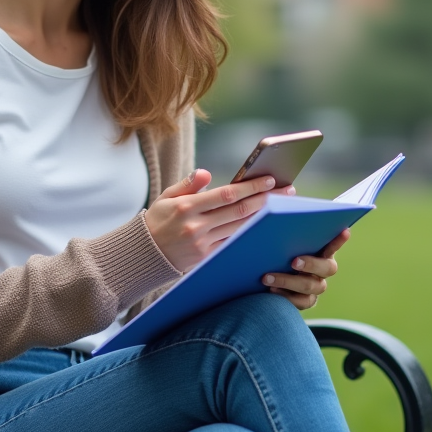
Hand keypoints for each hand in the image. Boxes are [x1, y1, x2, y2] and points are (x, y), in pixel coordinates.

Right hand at [146, 169, 284, 272]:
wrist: (144, 255)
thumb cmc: (157, 220)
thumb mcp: (166, 197)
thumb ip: (187, 184)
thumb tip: (206, 173)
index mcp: (187, 207)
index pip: (226, 195)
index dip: (250, 187)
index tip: (269, 179)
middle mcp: (196, 227)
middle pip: (239, 211)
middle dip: (266, 200)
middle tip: (287, 191)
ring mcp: (202, 244)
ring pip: (240, 228)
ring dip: (264, 217)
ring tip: (282, 207)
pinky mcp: (206, 258)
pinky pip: (233, 243)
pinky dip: (250, 233)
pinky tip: (265, 225)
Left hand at [262, 228, 349, 310]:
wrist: (264, 275)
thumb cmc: (275, 251)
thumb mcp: (280, 240)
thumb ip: (285, 232)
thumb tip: (277, 213)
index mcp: (321, 250)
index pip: (334, 244)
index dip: (339, 240)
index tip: (344, 231)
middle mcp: (323, 270)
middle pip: (327, 268)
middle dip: (311, 264)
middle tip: (293, 261)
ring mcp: (316, 287)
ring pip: (310, 286)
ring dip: (288, 281)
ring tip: (267, 277)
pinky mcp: (306, 301)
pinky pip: (301, 302)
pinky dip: (285, 296)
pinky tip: (271, 289)